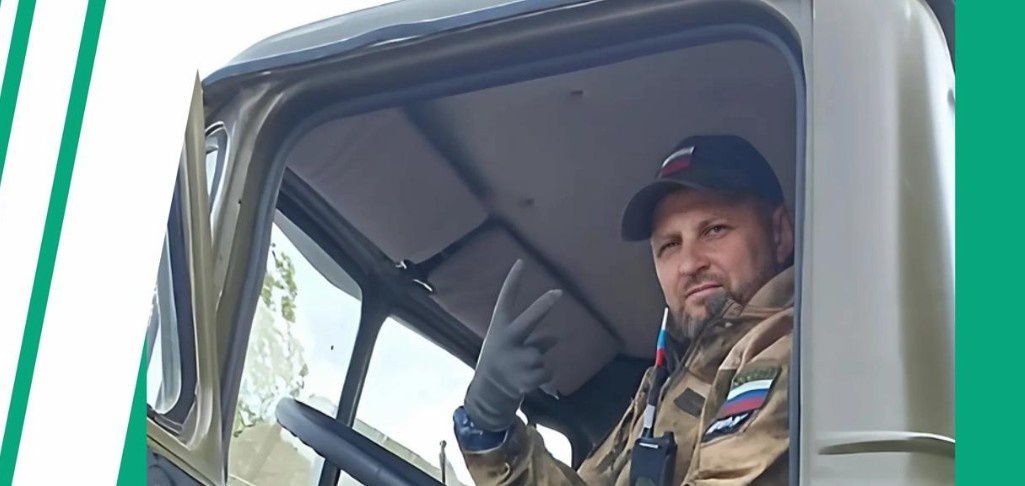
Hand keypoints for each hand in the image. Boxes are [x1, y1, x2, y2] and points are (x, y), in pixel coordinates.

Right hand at [463, 259, 562, 431]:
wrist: (489, 392)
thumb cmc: (503, 360)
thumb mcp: (511, 344)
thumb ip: (533, 337)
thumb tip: (555, 339)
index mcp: (499, 328)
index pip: (506, 300)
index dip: (513, 281)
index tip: (522, 262)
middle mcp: (506, 341)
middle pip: (528, 320)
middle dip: (543, 306)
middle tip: (558, 292)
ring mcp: (515, 361)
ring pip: (542, 354)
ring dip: (540, 362)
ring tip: (524, 369)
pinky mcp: (524, 379)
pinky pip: (547, 371)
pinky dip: (544, 376)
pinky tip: (528, 381)